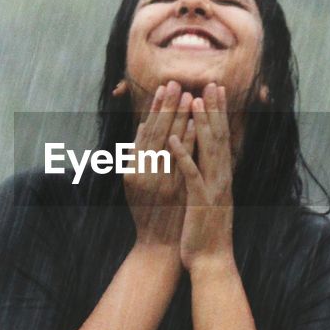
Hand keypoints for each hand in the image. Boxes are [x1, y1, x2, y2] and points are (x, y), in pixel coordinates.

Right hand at [125, 81, 196, 250]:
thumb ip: (138, 155)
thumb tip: (143, 127)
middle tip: (175, 82)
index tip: (164, 88)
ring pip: (168, 143)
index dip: (156, 109)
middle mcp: (144, 173)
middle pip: (157, 133)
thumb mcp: (137, 183)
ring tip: (187, 95)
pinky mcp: (173, 190)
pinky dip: (188, 141)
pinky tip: (195, 125)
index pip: (147, 132)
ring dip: (178, 118)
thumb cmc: (150, 214)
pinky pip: (181, 160)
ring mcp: (159, 182)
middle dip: (167, 107)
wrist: (158, 246)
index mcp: (134, 168)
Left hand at [167, 83, 233, 270]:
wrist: (212, 262)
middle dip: (214, 110)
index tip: (214, 91)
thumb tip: (204, 161)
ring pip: (208, 150)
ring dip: (201, 124)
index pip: (221, 139)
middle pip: (219, 138)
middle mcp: (221, 179)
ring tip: (195, 101)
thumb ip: (206, 179)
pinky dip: (183, 156)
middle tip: (211, 84)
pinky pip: (191, 174)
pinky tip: (173, 139)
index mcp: (222, 177)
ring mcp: (213, 189)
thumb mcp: (207, 201)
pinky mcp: (201, 202)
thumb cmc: (205, 234)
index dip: (218, 114)